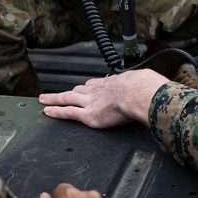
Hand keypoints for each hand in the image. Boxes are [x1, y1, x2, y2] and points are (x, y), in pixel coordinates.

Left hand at [39, 70, 167, 127]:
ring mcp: (91, 102)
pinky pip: (68, 113)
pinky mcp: (88, 115)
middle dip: (69, 91)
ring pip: (67, 98)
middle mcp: (99, 90)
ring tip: (43, 99)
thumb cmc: (147, 88)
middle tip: (59, 92)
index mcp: (113, 83)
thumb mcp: (146, 81)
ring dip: (54, 98)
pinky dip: (56, 112)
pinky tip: (47, 112)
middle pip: (79, 89)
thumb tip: (155, 86)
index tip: (84, 87)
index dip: (89, 86)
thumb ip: (145, 85)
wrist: (140, 93)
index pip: (97, 84)